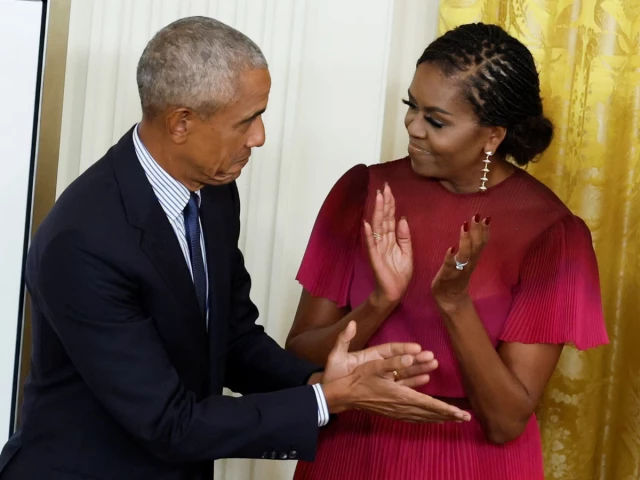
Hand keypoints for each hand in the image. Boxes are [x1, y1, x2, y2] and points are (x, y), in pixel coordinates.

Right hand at [322, 322, 470, 423]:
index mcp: (400, 395)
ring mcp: (396, 411)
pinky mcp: (392, 411)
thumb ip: (393, 360)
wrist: (343, 394)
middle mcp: (400, 406)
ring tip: (454, 419)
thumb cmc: (358, 378)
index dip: (446, 409)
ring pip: (423, 417)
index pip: (429, 404)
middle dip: (448, 416)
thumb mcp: (374, 365)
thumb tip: (410, 356)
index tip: (461, 413)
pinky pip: (414, 418)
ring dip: (439, 418)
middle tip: (466, 418)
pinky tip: (431, 418)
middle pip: (429, 413)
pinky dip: (426, 418)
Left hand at [323, 321, 436, 387]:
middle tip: (432, 357)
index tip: (417, 348)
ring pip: (404, 372)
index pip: (390, 350)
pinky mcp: (384, 389)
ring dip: (419, 368)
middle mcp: (379, 365)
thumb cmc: (333, 373)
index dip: (403, 348)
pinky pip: (401, 385)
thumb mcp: (336, 355)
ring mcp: (383, 377)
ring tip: (433, 364)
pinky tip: (425, 378)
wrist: (329, 393)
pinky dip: (413, 382)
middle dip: (417, 359)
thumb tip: (352, 323)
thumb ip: (344, 339)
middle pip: (401, 360)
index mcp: (371, 355)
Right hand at [363, 183, 412, 306]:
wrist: (394, 292)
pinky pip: (371, 245)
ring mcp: (377, 248)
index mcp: (391, 239)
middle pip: (383, 218)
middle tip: (384, 187)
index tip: (389, 190)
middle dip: (384, 203)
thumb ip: (405, 237)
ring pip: (378, 227)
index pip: (391, 218)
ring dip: (378, 212)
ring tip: (378, 198)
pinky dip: (368, 234)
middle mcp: (383, 241)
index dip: (391, 204)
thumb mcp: (407, 253)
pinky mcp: (375, 258)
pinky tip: (367, 224)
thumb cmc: (399, 274)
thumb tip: (403, 218)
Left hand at [431, 213, 489, 308]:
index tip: (486, 217)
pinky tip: (451, 248)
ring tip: (465, 226)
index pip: (481, 243)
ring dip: (465, 240)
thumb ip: (469, 248)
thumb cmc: (456, 277)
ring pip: (465, 255)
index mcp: (472, 259)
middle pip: (476, 247)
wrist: (450, 300)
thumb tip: (473, 230)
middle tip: (476, 216)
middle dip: (477, 231)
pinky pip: (449, 266)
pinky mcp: (446, 275)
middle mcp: (468, 264)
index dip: (484, 231)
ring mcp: (458, 270)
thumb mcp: (466, 261)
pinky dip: (450, 257)